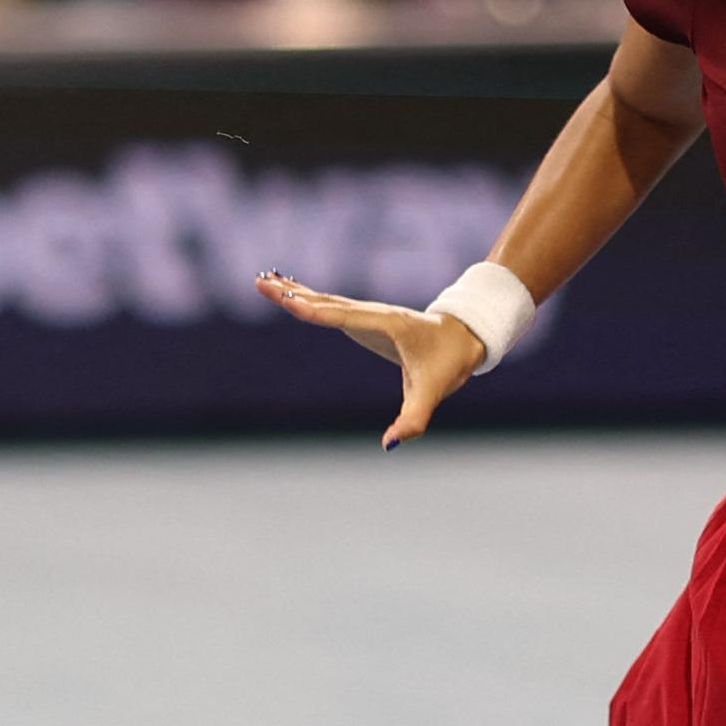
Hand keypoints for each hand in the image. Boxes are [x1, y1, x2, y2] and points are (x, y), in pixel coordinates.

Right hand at [254, 271, 485, 446]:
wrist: (464, 338)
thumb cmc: (449, 362)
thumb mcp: (433, 393)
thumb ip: (413, 420)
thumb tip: (389, 444)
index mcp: (386, 323)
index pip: (343, 316)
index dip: (316, 310)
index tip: (290, 301)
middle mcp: (373, 312)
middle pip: (326, 302)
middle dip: (293, 293)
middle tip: (261, 283)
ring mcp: (367, 313)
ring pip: (325, 300)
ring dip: (294, 291)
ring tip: (263, 282)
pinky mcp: (364, 319)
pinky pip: (330, 307)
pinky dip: (308, 299)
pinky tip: (290, 292)